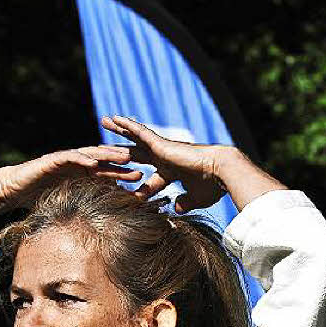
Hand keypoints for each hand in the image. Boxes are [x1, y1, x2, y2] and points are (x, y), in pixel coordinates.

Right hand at [0, 145, 142, 208]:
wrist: (14, 189)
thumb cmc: (38, 198)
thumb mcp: (65, 203)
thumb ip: (80, 208)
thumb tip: (96, 226)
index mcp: (81, 174)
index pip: (107, 173)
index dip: (123, 176)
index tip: (142, 181)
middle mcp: (76, 164)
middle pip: (104, 161)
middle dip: (123, 163)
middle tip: (143, 164)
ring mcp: (66, 159)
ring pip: (91, 154)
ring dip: (109, 155)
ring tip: (124, 156)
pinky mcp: (53, 159)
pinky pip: (70, 156)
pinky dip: (82, 158)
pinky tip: (94, 161)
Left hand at [101, 115, 228, 212]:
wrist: (221, 172)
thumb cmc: (213, 186)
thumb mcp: (195, 198)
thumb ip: (185, 202)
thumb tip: (177, 208)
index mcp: (174, 171)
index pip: (151, 179)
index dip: (138, 187)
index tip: (124, 191)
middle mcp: (166, 158)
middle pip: (137, 154)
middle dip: (121, 151)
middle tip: (104, 147)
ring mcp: (163, 150)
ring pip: (136, 138)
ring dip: (120, 130)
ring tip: (104, 121)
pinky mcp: (162, 145)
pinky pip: (140, 132)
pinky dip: (128, 125)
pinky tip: (114, 118)